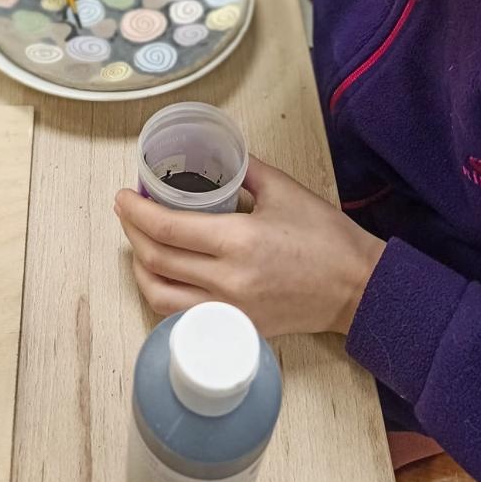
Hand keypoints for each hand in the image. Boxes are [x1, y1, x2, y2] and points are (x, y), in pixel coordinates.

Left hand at [115, 157, 385, 336]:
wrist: (357, 288)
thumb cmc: (326, 238)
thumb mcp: (283, 189)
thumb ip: (243, 168)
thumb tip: (215, 153)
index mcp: (238, 242)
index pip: (167, 228)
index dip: (136, 212)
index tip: (123, 197)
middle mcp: (228, 281)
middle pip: (156, 259)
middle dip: (131, 232)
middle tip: (127, 211)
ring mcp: (229, 311)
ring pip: (160, 295)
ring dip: (140, 267)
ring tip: (139, 243)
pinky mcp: (236, 328)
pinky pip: (182, 315)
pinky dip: (163, 294)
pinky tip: (163, 274)